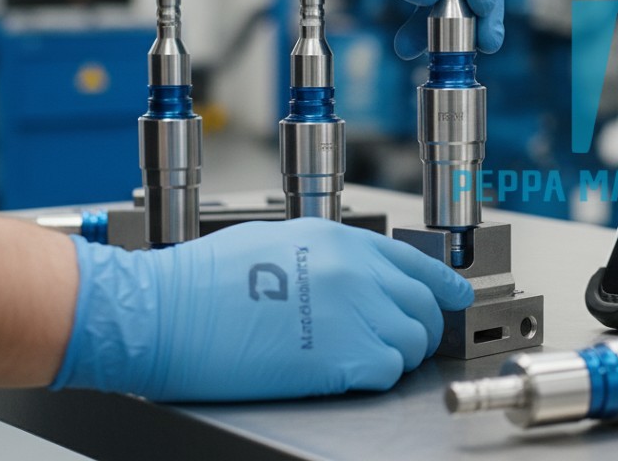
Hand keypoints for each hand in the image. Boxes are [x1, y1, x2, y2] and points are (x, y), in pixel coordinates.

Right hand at [52, 219, 472, 401]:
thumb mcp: (277, 242)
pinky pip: (387, 371)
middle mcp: (356, 272)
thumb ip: (330, 256)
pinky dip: (375, 377)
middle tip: (399, 342)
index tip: (455, 297)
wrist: (162, 314)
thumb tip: (359, 276)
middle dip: (418, 327)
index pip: (417, 263)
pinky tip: (346, 374)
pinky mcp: (340, 358)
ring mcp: (352, 313)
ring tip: (359, 359)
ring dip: (394, 355)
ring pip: (412, 343)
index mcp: (341, 241)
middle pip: (423, 306)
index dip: (443, 285)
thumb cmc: (201, 282)